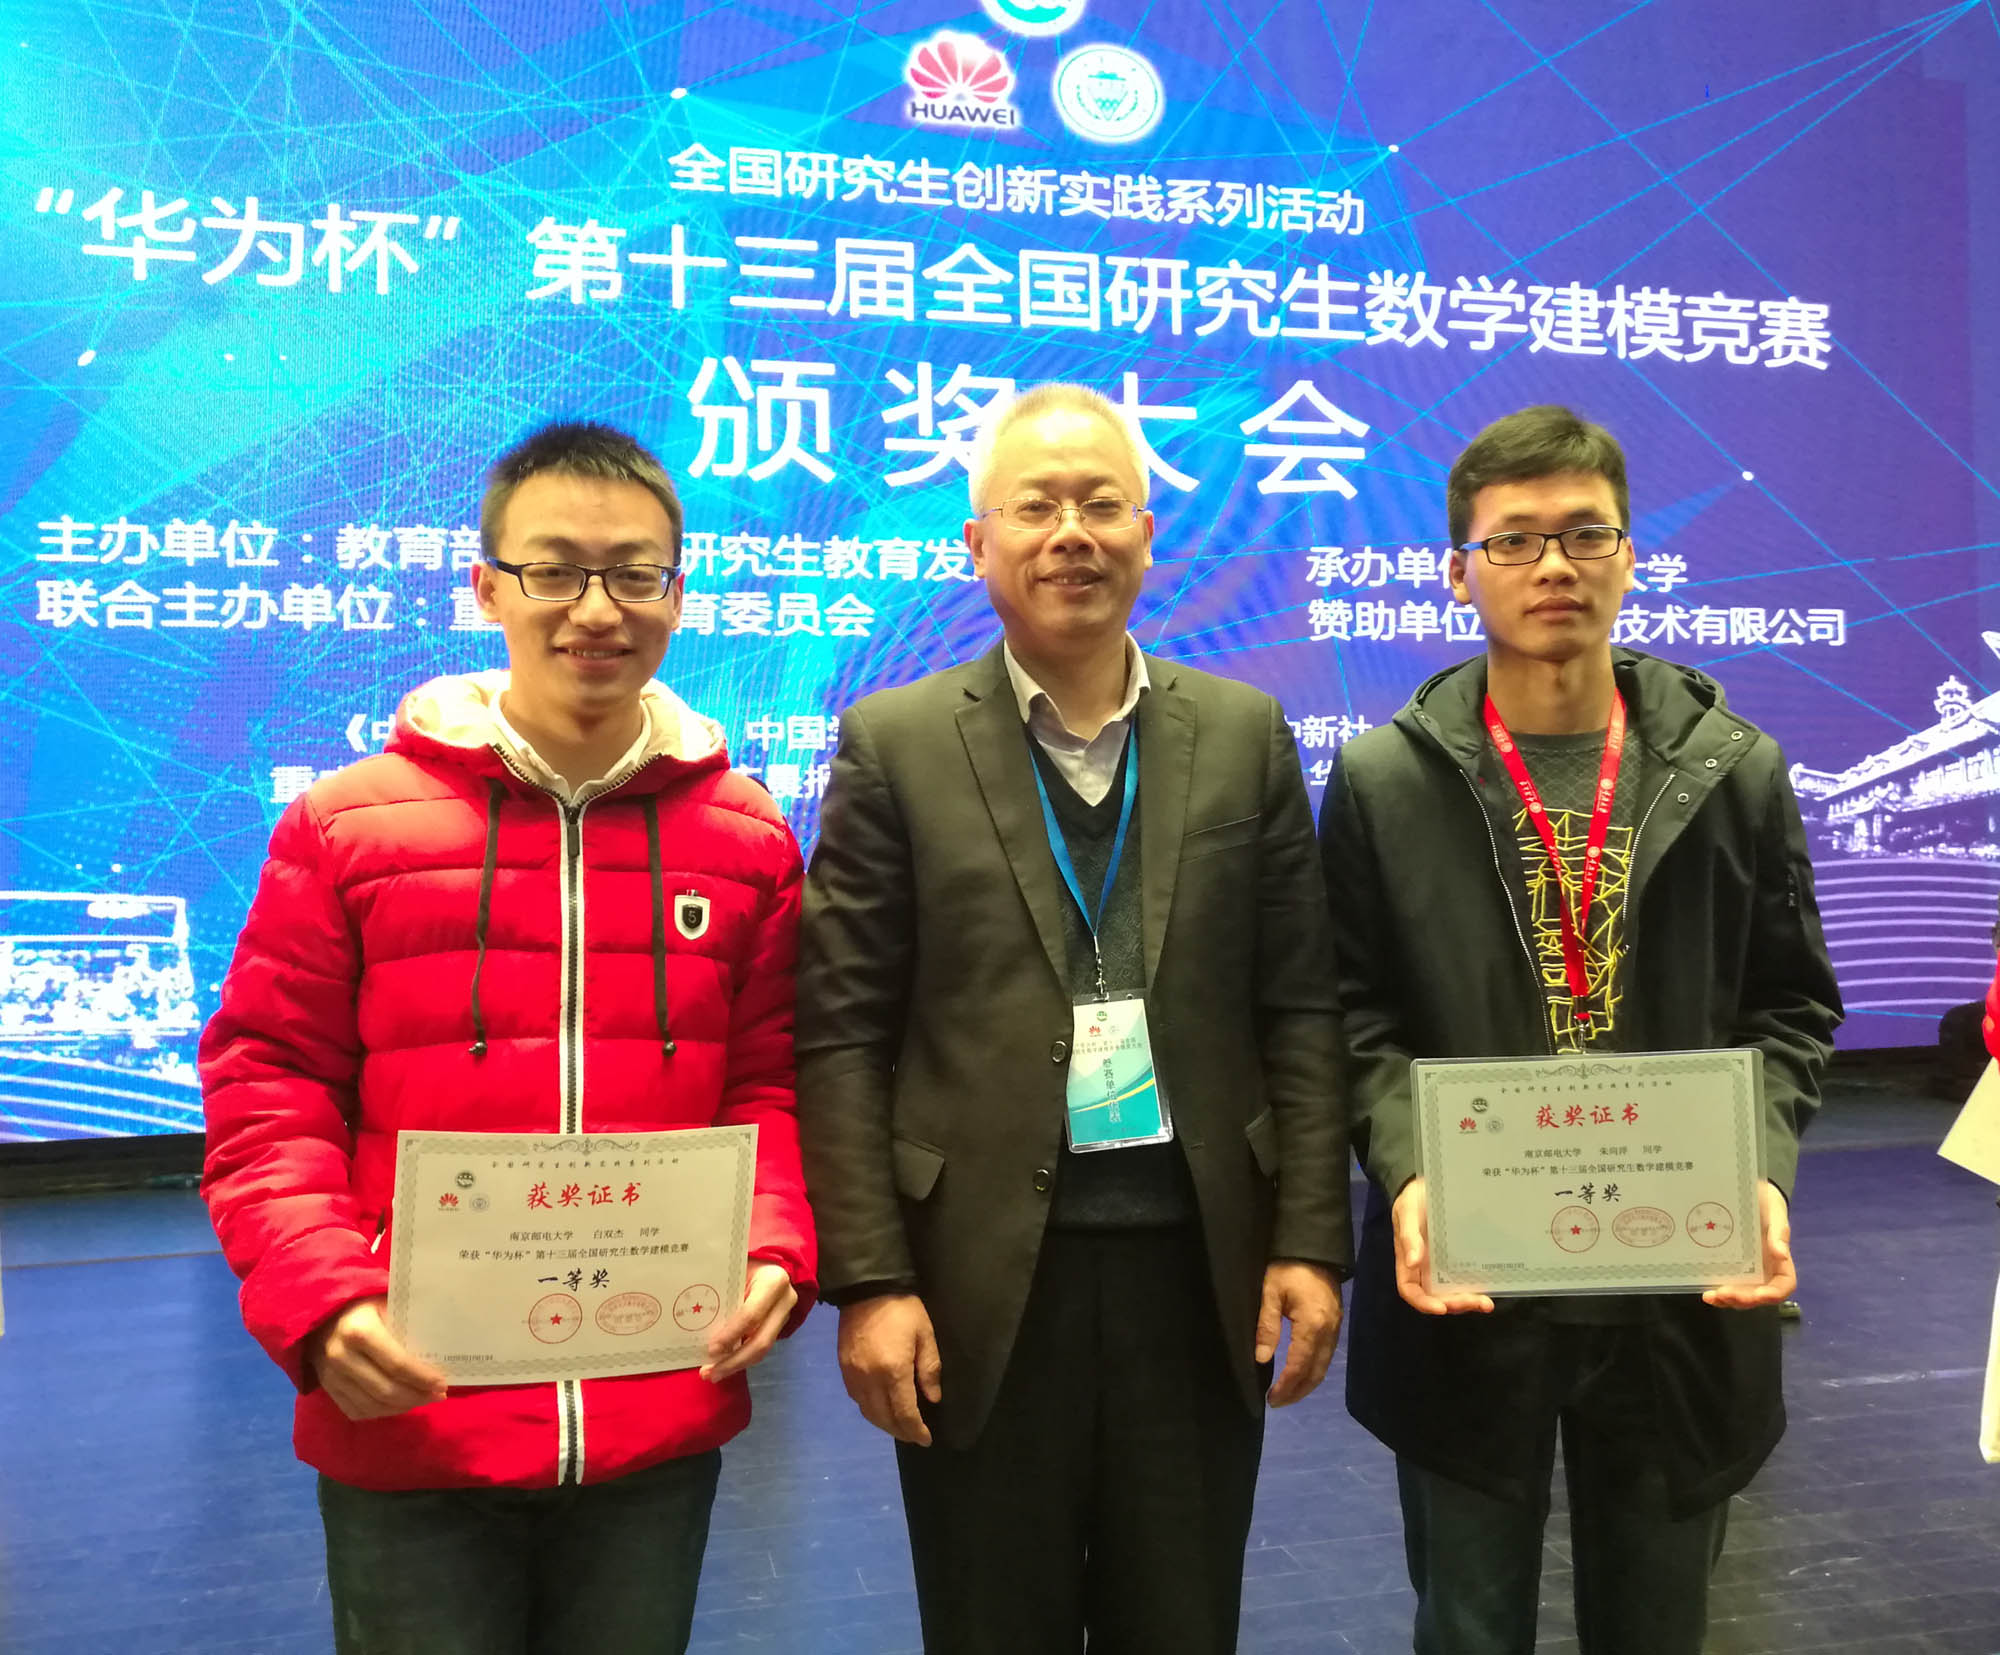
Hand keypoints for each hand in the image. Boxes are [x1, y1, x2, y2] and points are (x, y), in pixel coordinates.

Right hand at [306, 1296, 449, 1420]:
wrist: (323, 1316)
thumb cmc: (365, 1306)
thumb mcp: (387, 1305)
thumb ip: (409, 1326)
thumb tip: (443, 1348)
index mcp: (359, 1331)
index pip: (397, 1364)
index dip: (422, 1378)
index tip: (442, 1384)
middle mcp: (341, 1356)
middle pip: (386, 1390)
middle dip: (417, 1396)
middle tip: (438, 1395)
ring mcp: (330, 1376)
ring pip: (372, 1405)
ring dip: (402, 1407)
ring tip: (422, 1399)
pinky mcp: (326, 1388)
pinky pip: (357, 1411)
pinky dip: (382, 1412)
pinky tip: (399, 1404)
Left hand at [702, 1262, 798, 1382]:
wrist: (768, 1263)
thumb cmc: (744, 1262)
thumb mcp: (734, 1269)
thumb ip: (722, 1290)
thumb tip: (690, 1314)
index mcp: (773, 1282)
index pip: (752, 1314)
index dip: (731, 1334)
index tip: (711, 1350)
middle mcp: (784, 1301)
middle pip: (761, 1340)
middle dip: (734, 1361)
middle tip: (709, 1373)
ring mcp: (784, 1316)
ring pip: (762, 1349)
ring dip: (736, 1365)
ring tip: (712, 1374)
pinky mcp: (779, 1326)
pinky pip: (760, 1347)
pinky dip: (740, 1359)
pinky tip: (722, 1365)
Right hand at [837, 1294, 941, 1446]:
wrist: (867, 1287)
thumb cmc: (903, 1309)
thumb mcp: (925, 1335)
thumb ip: (929, 1370)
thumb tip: (932, 1399)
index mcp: (893, 1372)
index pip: (905, 1414)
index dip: (916, 1430)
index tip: (927, 1439)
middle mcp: (869, 1379)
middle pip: (884, 1418)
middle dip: (901, 1432)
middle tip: (915, 1436)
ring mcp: (853, 1375)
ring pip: (868, 1412)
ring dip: (884, 1424)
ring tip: (899, 1426)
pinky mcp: (843, 1368)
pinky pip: (856, 1399)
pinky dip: (870, 1410)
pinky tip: (880, 1407)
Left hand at [1257, 1259, 1342, 1406]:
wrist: (1314, 1247)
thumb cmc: (1287, 1268)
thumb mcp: (1270, 1292)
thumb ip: (1267, 1326)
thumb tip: (1261, 1359)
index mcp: (1312, 1325)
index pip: (1299, 1365)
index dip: (1286, 1385)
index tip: (1271, 1398)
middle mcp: (1329, 1331)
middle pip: (1315, 1372)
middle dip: (1297, 1391)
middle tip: (1277, 1402)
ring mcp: (1335, 1328)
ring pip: (1324, 1366)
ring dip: (1306, 1384)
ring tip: (1287, 1394)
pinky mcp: (1336, 1324)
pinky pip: (1327, 1355)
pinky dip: (1314, 1370)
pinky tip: (1300, 1374)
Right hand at [1392, 1178, 1494, 1315]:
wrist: (1428, 1186)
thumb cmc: (1412, 1199)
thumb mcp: (1407, 1211)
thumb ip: (1409, 1236)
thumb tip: (1413, 1263)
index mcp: (1407, 1261)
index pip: (1411, 1290)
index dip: (1424, 1303)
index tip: (1441, 1308)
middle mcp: (1424, 1269)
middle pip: (1436, 1297)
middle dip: (1455, 1304)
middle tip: (1478, 1302)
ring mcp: (1442, 1266)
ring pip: (1452, 1292)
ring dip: (1468, 1301)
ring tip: (1487, 1303)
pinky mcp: (1458, 1259)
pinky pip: (1465, 1278)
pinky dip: (1476, 1286)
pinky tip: (1492, 1286)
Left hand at [1703, 1181, 1795, 1308]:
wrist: (1749, 1195)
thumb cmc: (1767, 1203)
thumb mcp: (1775, 1213)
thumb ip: (1778, 1233)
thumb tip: (1781, 1254)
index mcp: (1780, 1262)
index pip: (1783, 1285)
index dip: (1773, 1294)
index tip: (1759, 1295)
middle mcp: (1765, 1271)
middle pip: (1759, 1295)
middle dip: (1743, 1299)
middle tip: (1723, 1294)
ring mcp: (1748, 1272)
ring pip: (1743, 1295)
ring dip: (1729, 1301)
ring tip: (1711, 1296)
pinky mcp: (1731, 1268)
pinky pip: (1728, 1286)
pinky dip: (1719, 1294)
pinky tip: (1706, 1293)